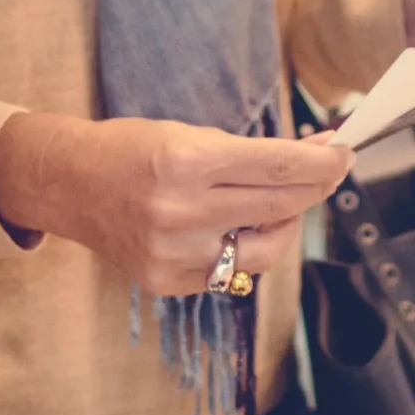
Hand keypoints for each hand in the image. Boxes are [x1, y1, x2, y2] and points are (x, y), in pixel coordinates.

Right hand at [0, 114, 349, 294]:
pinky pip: (234, 270)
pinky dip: (247, 246)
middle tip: (332, 168)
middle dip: (317, 185)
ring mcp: (175, 255)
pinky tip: (240, 224)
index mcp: (186, 163)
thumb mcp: (188, 133)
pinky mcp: (170, 282)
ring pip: (267, 249)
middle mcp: (181, 213)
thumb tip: (317, 154)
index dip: (322, 162)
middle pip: (281, 205)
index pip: (279, 167)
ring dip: (286, 222)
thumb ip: (250, 152)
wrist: (69, 185)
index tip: (345, 151)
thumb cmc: (132, 149)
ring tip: (281, 200)